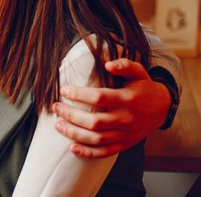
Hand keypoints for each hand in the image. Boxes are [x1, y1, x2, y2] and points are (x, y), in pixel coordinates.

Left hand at [52, 58, 170, 157]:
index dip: (79, 94)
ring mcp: (126, 134)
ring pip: (97, 139)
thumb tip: (107, 64)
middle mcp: (127, 119)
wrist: (162, 109)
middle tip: (55, 107)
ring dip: (75, 133)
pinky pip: (105, 152)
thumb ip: (124, 65)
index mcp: (128, 99)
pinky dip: (88, 153)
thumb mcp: (138, 72)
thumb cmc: (143, 87)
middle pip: (95, 122)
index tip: (63, 90)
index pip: (100, 97)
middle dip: (71, 115)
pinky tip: (72, 148)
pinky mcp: (125, 144)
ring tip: (58, 125)